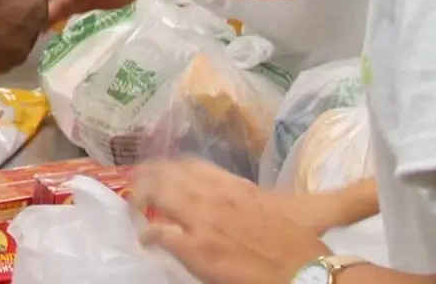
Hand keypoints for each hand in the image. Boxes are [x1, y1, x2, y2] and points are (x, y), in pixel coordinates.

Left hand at [135, 160, 332, 283]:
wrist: (303, 270)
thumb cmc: (294, 244)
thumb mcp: (272, 208)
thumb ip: (246, 199)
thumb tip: (232, 197)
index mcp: (235, 186)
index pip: (191, 164)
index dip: (169, 165)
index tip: (158, 169)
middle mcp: (215, 196)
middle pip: (168, 173)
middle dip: (147, 176)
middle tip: (135, 184)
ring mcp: (203, 221)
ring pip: (158, 195)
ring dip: (140, 199)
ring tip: (133, 207)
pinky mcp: (197, 248)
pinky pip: (160, 234)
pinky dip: (149, 235)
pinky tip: (146, 240)